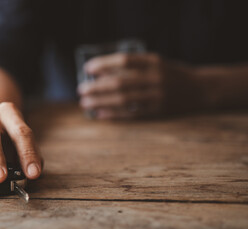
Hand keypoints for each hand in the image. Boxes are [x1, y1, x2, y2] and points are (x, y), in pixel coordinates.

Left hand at [78, 53, 196, 118]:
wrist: (200, 89)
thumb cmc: (171, 73)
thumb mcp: (156, 63)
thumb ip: (134, 66)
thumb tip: (103, 74)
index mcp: (154, 61)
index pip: (124, 60)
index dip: (103, 63)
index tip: (87, 68)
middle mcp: (155, 78)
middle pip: (120, 83)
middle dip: (96, 87)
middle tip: (81, 90)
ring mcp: (157, 96)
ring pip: (123, 100)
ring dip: (101, 102)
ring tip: (85, 104)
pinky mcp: (158, 111)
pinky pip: (132, 114)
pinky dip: (114, 115)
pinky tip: (100, 115)